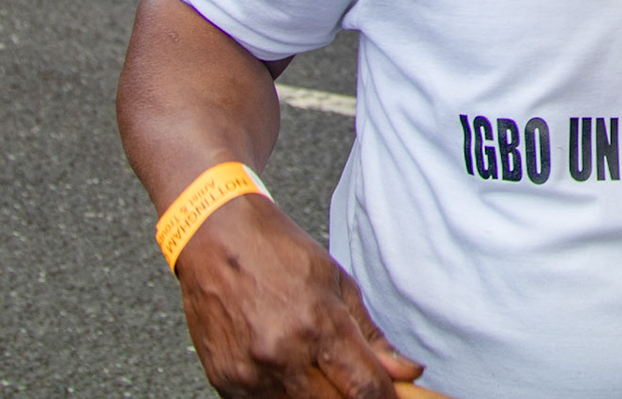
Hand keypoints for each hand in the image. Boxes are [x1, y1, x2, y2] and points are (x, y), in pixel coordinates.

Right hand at [174, 194, 427, 397]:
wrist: (215, 238)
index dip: (386, 396)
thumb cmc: (279, 252)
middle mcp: (282, 355)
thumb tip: (406, 372)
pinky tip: (287, 369)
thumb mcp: (338, 282)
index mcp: (318, 325)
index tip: (392, 393)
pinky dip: (282, 394)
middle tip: (353, 376)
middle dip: (351, 395)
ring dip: (317, 395)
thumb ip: (371, 335)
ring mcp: (250, 373)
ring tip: (316, 365)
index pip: (365, 388)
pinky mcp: (224, 381)